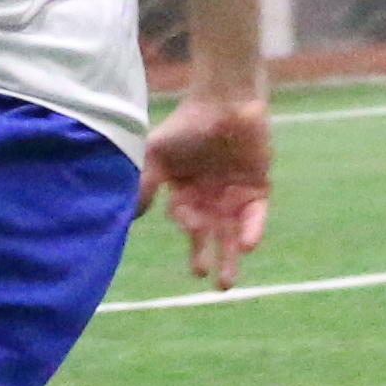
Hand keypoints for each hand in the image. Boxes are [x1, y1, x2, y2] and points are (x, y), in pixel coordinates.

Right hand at [135, 91, 270, 289]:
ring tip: (225, 284)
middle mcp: (209, 201)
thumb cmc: (187, 124)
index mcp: (185, 194)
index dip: (187, 224)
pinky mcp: (257, 189)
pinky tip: (247, 246)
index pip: (185, 219)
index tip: (188, 225)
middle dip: (206, 258)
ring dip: (230, 257)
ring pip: (232, 234)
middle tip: (205, 279)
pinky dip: (252, 231)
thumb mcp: (156, 153)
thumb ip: (144, 183)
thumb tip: (128, 216)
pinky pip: (255, 216)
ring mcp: (234, 196)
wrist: (225, 101)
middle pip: (208, 236)